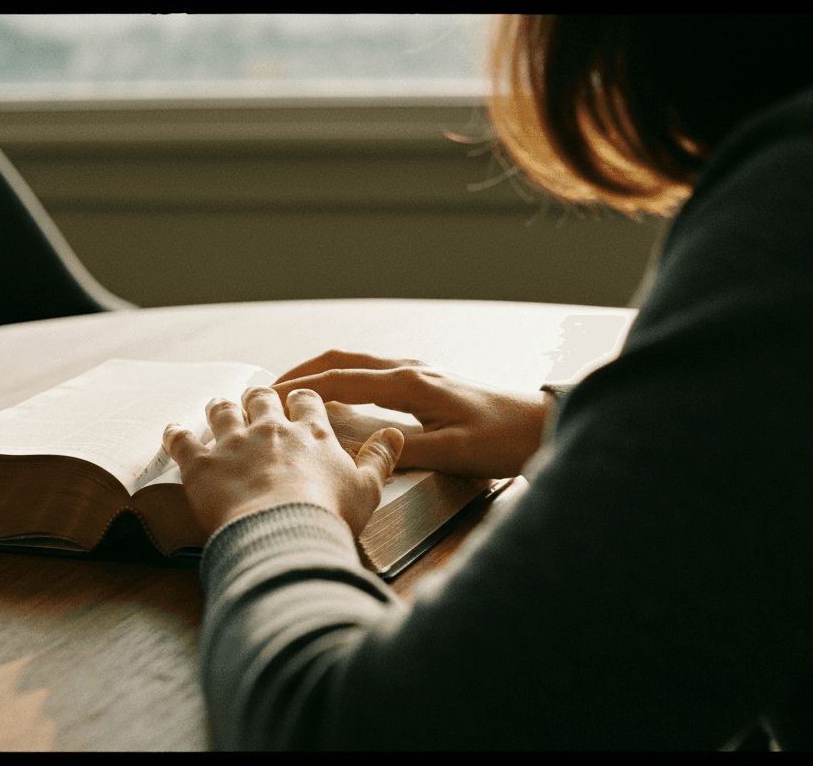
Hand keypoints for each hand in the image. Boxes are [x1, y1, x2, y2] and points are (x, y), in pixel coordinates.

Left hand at [163, 386, 403, 537]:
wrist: (284, 535)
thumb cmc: (329, 516)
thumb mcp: (368, 489)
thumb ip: (380, 458)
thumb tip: (395, 434)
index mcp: (311, 433)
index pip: (306, 401)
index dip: (300, 399)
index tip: (297, 402)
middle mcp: (271, 429)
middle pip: (261, 398)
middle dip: (258, 396)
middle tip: (255, 399)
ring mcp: (233, 443)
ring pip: (222, 410)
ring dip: (219, 406)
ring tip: (217, 404)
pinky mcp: (201, 464)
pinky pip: (182, 440)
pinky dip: (176, 434)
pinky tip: (173, 430)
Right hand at [272, 350, 547, 478]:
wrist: (544, 425)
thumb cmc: (503, 439)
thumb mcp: (450, 452)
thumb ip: (396, 450)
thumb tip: (348, 449)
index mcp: (410, 383)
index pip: (341, 378)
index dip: (301, 388)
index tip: (269, 398)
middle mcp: (411, 370)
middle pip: (343, 360)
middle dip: (302, 372)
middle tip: (268, 391)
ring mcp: (421, 374)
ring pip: (358, 364)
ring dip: (323, 374)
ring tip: (292, 393)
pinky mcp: (429, 385)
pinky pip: (374, 376)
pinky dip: (345, 382)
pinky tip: (337, 401)